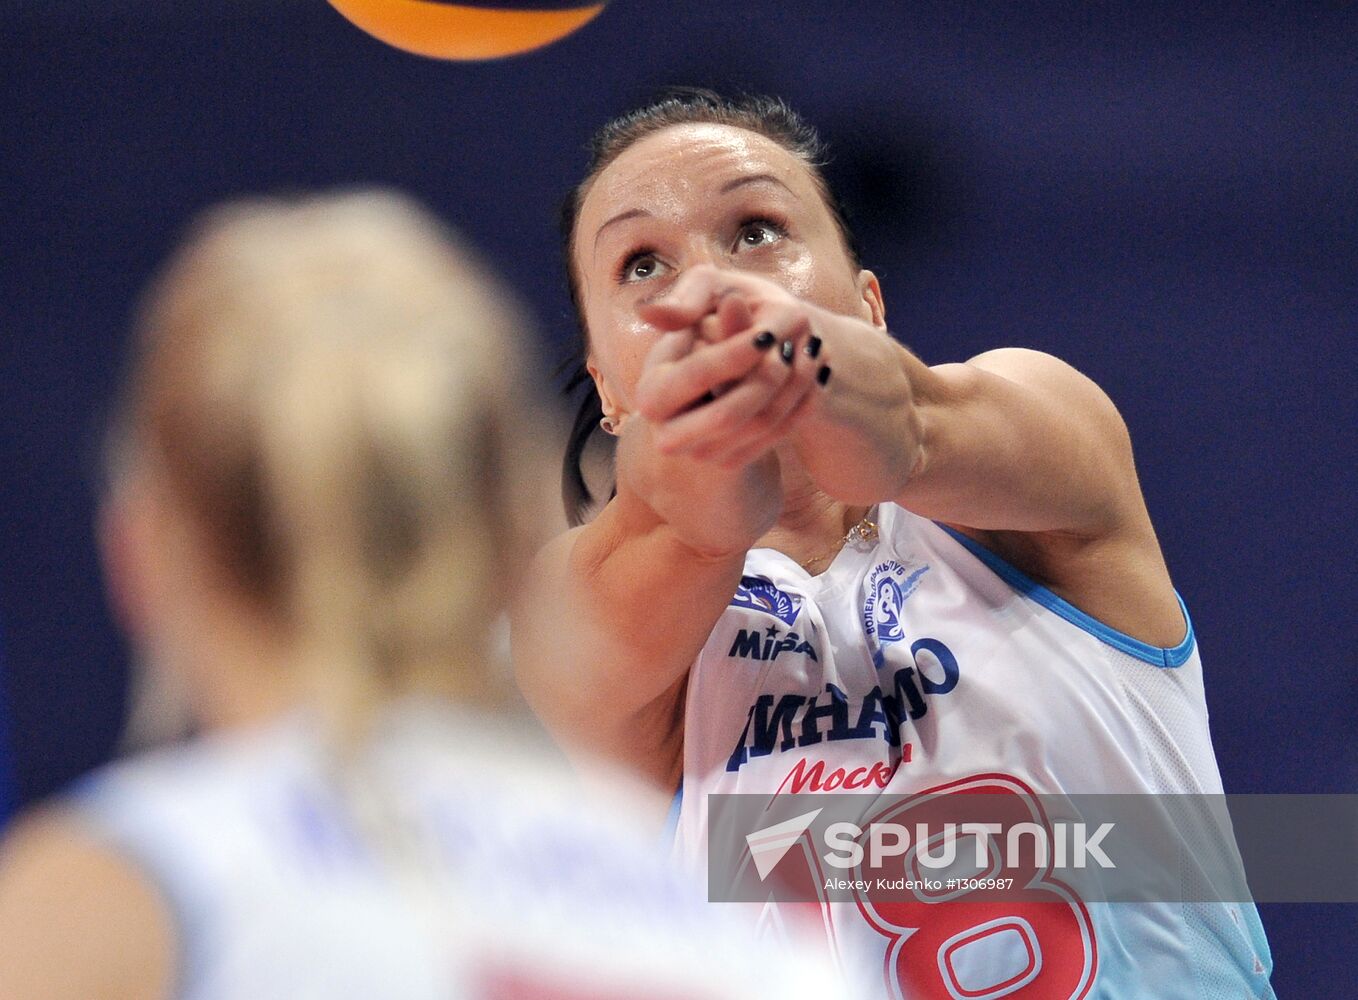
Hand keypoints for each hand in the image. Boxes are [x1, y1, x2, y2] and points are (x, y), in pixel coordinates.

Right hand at [633, 266, 828, 468]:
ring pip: (760, 425)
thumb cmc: (709, 317)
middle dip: (769, 378)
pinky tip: (818, 374)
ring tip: (816, 350)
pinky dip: (803, 404)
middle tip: (799, 345)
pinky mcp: (731, 461)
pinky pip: (775, 438)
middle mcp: (668, 434)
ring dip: (796, 386)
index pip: (697, 374)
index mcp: (651, 393)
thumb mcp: (702, 298)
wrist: (723, 367)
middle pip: (728, 414)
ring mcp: (701, 453)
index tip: (769, 333)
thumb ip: (687, 300)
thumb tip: (649, 310)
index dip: (734, 352)